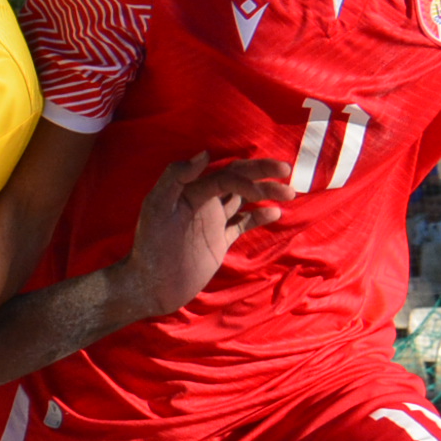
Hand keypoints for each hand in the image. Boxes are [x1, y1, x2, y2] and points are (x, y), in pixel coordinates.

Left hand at [113, 153, 290, 319]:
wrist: (151, 286)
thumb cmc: (150, 246)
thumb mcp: (157, 207)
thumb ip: (175, 178)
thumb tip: (205, 154)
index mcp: (191, 190)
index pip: (225, 176)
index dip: (245, 177)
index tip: (263, 187)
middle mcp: (204, 202)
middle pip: (238, 179)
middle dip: (262, 173)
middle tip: (288, 171)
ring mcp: (213, 221)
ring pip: (244, 199)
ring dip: (266, 192)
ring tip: (290, 193)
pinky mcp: (219, 241)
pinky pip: (243, 224)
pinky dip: (259, 217)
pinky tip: (276, 213)